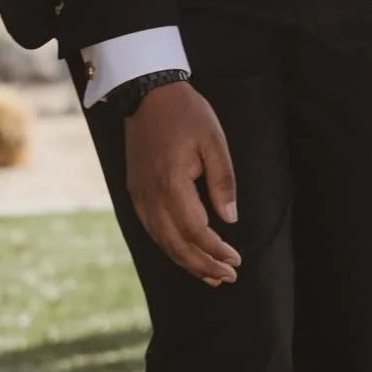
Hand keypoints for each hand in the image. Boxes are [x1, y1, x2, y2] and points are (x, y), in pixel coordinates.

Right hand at [124, 81, 240, 286]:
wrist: (148, 94)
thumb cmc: (186, 113)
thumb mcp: (213, 139)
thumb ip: (222, 181)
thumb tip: (230, 219)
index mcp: (172, 184)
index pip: (196, 231)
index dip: (216, 250)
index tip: (236, 261)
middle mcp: (151, 196)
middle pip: (177, 245)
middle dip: (203, 265)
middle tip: (227, 277)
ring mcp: (139, 196)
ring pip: (162, 242)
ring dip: (186, 262)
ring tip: (210, 275)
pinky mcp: (135, 193)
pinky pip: (152, 230)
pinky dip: (170, 247)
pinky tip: (184, 253)